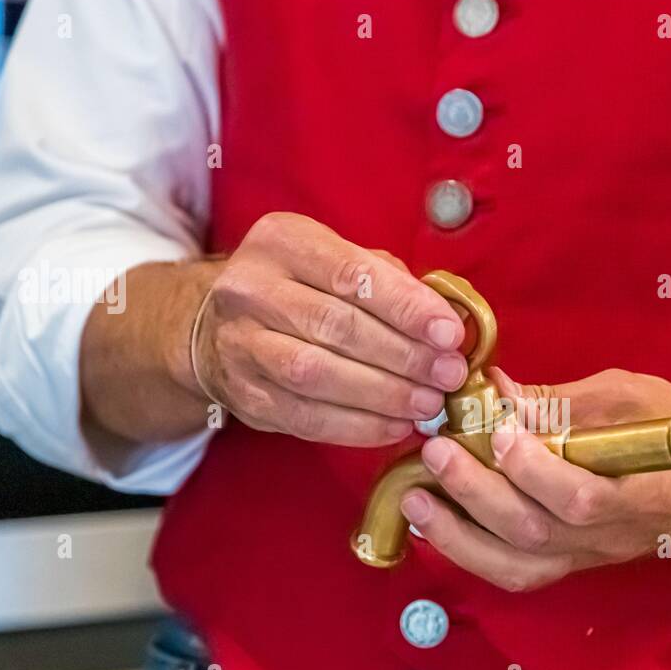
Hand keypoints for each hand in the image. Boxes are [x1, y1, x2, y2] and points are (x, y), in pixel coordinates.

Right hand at [190, 213, 468, 445]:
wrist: (220, 326)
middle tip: (448, 376)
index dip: (406, 308)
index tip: (451, 334)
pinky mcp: (244, 394)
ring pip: (316, 374)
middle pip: (336, 326)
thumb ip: (390, 282)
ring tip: (428, 404)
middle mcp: (251, 288)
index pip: (351, 274)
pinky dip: (358, 427)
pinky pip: (305, 418)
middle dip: (403, 356)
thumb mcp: (338, 261)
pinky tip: (395, 427)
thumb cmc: (303, 290)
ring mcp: (241, 344)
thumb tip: (448, 321)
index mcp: (282, 242)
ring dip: (383, 395)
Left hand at [400, 368, 670, 591]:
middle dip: (476, 494)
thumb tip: (495, 392)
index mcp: (645, 495)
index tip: (498, 428)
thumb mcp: (634, 396)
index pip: (581, 500)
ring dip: (459, 536)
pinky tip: (437, 525)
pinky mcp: (575, 563)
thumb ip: (565, 401)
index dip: (532, 470)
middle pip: (536, 535)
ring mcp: (591, 557)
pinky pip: (519, 574)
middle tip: (438, 450)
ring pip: (518, 568)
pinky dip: (472, 552)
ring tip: (417, 497)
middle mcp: (614, 539)